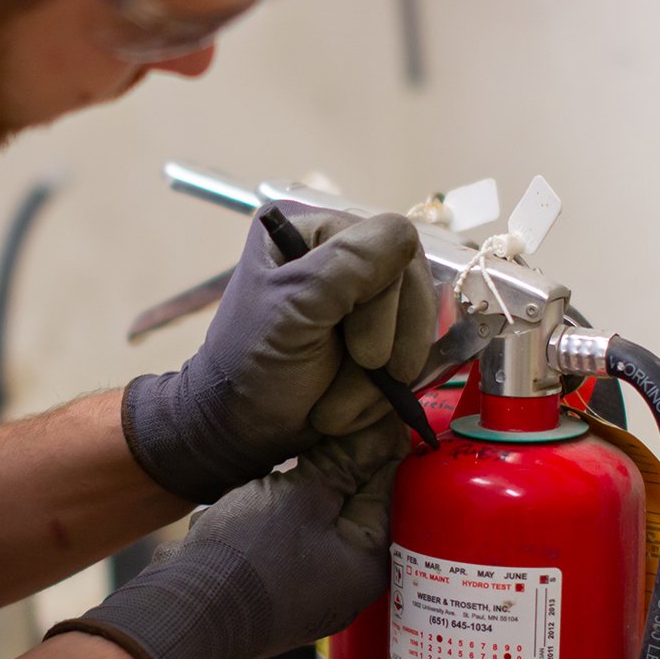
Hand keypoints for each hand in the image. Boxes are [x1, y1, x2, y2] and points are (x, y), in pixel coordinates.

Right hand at [51, 413, 406, 658]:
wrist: (182, 612)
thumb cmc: (244, 559)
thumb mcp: (301, 496)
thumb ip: (345, 463)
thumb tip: (382, 431)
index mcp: (368, 562)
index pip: (389, 487)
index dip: (376, 443)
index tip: (364, 411)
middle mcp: (347, 579)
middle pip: (355, 501)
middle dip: (338, 464)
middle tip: (320, 430)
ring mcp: (311, 585)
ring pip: (320, 515)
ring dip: (305, 484)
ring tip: (286, 462)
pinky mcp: (278, 583)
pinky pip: (292, 533)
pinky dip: (282, 509)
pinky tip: (262, 492)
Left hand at [123, 201, 434, 502]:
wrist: (243, 428)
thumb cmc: (255, 366)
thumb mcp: (293, 311)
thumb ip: (345, 267)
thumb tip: (404, 232)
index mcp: (313, 230)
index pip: (392, 243)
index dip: (386, 302)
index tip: (362, 354)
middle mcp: (342, 254)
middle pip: (413, 286)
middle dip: (386, 349)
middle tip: (353, 382)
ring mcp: (363, 298)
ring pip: (416, 328)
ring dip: (382, 381)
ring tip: (336, 407)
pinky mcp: (377, 336)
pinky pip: (412, 355)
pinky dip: (385, 392)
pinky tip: (350, 407)